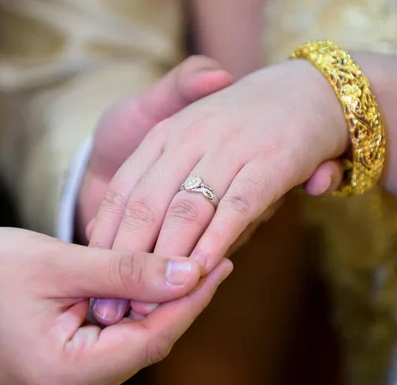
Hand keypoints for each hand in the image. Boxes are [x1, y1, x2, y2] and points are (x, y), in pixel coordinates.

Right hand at [0, 228, 231, 384]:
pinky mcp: (60, 363)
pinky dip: (131, 307)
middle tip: (214, 257)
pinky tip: (147, 279)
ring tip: (188, 263)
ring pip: (131, 340)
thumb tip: (188, 273)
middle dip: (181, 300)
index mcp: (66, 374)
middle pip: (147, 343)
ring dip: (158, 302)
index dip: (193, 300)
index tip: (223, 263)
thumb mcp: (59, 265)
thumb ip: (125, 272)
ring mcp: (64, 379)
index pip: (154, 338)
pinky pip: (110, 338)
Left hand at [87, 60, 348, 318]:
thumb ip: (154, 178)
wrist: (304, 88)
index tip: (92, 277)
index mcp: (165, 133)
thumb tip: (108, 229)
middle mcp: (191, 137)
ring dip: (166, 262)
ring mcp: (231, 148)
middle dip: (127, 260)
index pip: (122, 191)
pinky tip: (203, 271)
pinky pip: (237, 207)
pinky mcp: (271, 160)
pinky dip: (217, 241)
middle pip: (147, 206)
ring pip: (187, 211)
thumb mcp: (188, 136)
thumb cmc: (238, 121)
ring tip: (150, 305)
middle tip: (112, 307)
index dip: (106, 238)